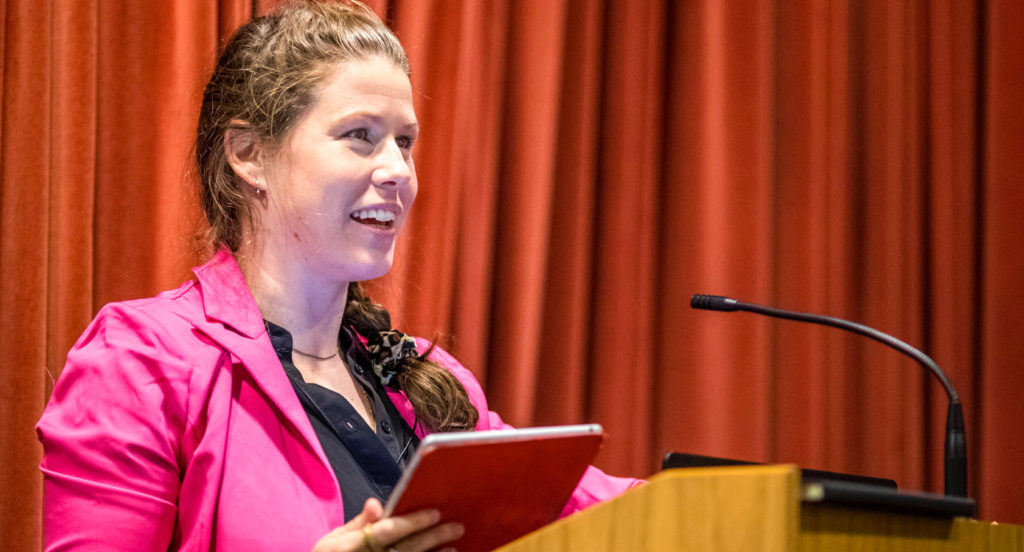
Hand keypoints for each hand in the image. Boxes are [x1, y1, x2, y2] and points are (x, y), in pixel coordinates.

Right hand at [312, 498, 464, 551]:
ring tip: (453, 546)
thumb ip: (359, 522)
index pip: (388, 530)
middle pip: (408, 547)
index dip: (413, 522)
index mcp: (354, 544)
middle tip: (456, 526)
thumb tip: (376, 504)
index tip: (435, 512)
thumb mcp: (336, 539)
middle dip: (433, 536)